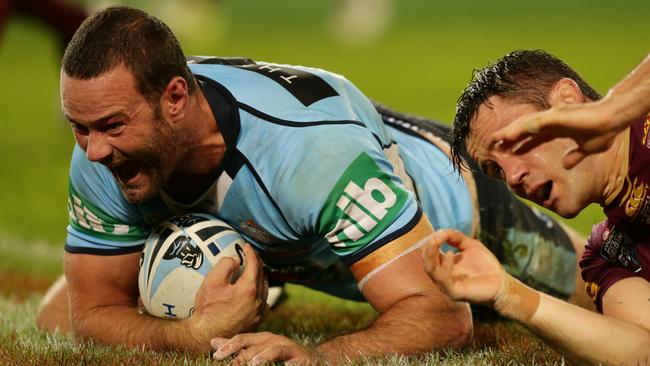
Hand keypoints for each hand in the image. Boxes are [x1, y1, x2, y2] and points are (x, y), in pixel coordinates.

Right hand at [187, 244, 267, 342]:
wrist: (206, 335)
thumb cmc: (207, 309)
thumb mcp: (212, 282)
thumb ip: (225, 265)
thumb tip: (237, 260)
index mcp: (249, 289)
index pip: (254, 264)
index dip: (250, 252)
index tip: (246, 245)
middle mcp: (258, 300)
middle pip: (262, 275)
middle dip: (256, 262)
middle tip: (249, 255)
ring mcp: (259, 312)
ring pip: (265, 288)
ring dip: (260, 276)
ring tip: (252, 269)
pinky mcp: (257, 320)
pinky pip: (263, 300)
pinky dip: (260, 290)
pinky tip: (254, 288)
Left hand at [211, 332, 315, 364]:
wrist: (313, 360)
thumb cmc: (281, 356)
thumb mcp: (259, 350)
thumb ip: (238, 348)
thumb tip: (213, 342)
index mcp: (263, 339)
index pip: (243, 339)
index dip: (229, 347)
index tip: (216, 356)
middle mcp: (275, 341)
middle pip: (256, 347)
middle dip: (242, 357)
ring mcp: (290, 349)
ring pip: (275, 350)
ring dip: (264, 357)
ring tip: (253, 364)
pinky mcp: (303, 359)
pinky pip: (296, 362)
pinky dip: (290, 365)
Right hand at [421, 229, 504, 304]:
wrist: (502, 283)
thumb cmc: (487, 265)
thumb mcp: (470, 245)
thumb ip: (456, 238)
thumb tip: (442, 231)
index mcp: (444, 267)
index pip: (429, 255)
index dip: (431, 243)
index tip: (439, 232)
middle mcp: (442, 277)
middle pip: (427, 263)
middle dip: (429, 248)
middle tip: (436, 237)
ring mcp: (447, 286)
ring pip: (431, 271)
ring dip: (432, 255)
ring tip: (438, 241)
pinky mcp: (454, 293)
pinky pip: (443, 279)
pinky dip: (445, 265)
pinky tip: (452, 254)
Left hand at [490, 100, 631, 168]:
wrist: (613, 121)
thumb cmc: (603, 131)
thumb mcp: (586, 149)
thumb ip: (574, 156)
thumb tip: (566, 165)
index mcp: (557, 128)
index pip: (533, 137)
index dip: (520, 144)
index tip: (508, 151)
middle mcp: (551, 121)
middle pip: (524, 129)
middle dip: (509, 137)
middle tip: (494, 144)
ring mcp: (551, 117)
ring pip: (524, 125)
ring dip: (509, 132)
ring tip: (495, 139)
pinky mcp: (554, 116)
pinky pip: (531, 124)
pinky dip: (519, 129)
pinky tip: (507, 135)